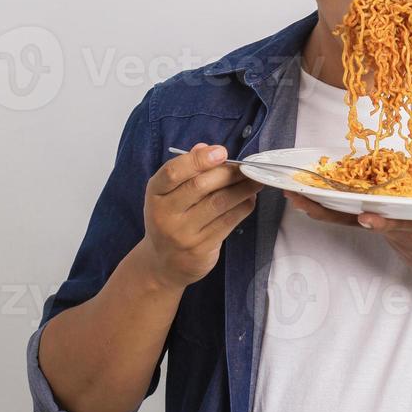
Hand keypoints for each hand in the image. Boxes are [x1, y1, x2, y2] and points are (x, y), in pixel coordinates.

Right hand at [143, 142, 262, 287]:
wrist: (164, 264)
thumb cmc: (170, 219)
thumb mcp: (169, 194)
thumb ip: (186, 170)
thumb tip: (206, 147)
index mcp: (155, 194)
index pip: (173, 172)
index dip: (198, 160)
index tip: (221, 152)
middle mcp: (165, 214)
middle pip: (200, 186)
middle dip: (228, 173)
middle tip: (246, 167)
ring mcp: (183, 233)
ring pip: (219, 204)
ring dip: (242, 189)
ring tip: (256, 180)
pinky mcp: (201, 248)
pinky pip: (228, 222)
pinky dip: (243, 206)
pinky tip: (250, 198)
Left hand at [282, 190, 411, 290]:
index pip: (397, 223)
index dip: (382, 220)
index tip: (368, 214)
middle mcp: (393, 226)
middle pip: (358, 215)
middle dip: (330, 208)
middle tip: (299, 196)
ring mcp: (381, 225)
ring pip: (343, 216)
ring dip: (316, 205)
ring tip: (286, 191)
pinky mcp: (375, 223)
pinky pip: (343, 215)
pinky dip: (322, 206)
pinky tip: (298, 195)